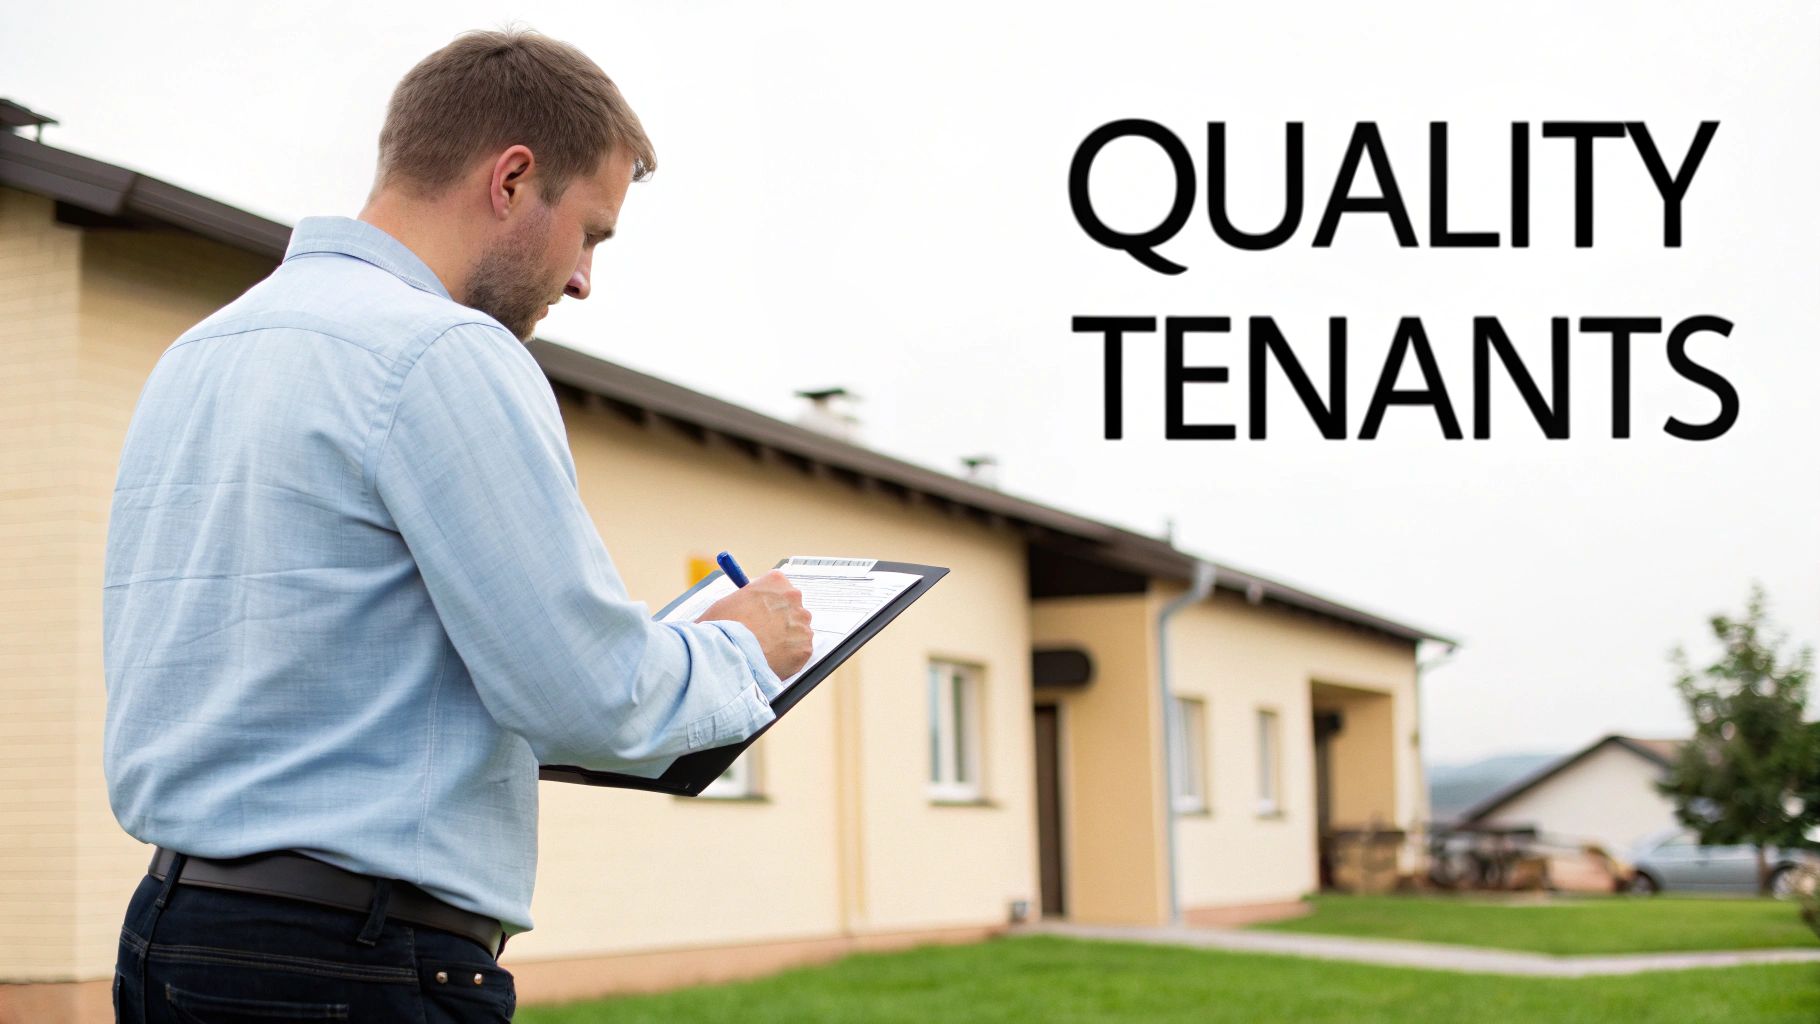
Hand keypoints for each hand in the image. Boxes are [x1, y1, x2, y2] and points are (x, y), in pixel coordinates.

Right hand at [697, 570, 812, 678]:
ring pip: (798, 631)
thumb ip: (746, 600)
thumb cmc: (724, 626)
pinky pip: (799, 651)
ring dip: (786, 639)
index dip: (769, 603)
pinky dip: (788, 657)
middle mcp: (793, 598)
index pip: (779, 587)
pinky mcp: (806, 647)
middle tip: (764, 634)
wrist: (731, 653)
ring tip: (765, 649)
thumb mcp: (729, 601)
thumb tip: (748, 606)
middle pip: (792, 608)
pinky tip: (772, 659)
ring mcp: (802, 623)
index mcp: (776, 581)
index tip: (762, 612)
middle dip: (780, 620)